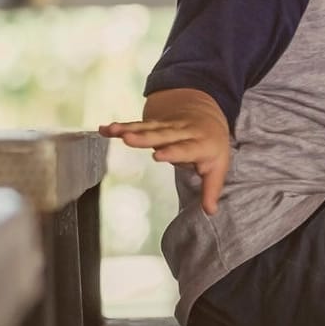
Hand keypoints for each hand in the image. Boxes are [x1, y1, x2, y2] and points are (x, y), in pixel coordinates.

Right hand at [100, 114, 231, 214]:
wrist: (208, 114)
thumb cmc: (212, 147)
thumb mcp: (218, 167)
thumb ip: (211, 188)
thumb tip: (210, 211)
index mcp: (199, 144)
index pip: (185, 149)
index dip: (173, 152)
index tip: (157, 155)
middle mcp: (182, 132)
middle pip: (163, 135)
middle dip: (145, 138)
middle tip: (128, 139)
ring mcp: (168, 126)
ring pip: (147, 128)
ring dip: (129, 129)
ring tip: (112, 131)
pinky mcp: (156, 123)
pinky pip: (138, 125)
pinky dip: (122, 127)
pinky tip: (106, 129)